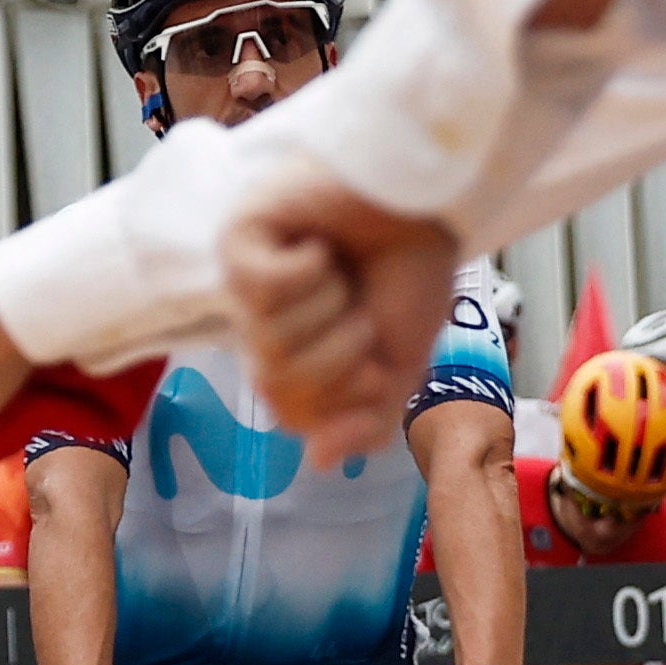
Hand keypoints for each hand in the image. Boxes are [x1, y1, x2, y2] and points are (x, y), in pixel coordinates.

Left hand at [219, 188, 463, 462]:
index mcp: (293, 356)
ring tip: (342, 271)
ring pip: (272, 340)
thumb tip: (320, 461)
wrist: (426, 203)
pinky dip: (308, 271)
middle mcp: (260, 325)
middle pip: (280, 386)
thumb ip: (366, 424)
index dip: (347, 394)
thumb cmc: (410, 273)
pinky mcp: (239, 241)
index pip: (294, 417)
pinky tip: (318, 244)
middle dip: (341, 354)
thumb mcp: (401, 367)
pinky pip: (262, 289)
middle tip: (360, 309)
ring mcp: (244, 285)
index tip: (376, 355)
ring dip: (330, 309)